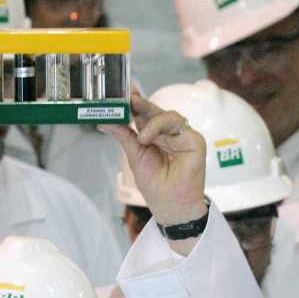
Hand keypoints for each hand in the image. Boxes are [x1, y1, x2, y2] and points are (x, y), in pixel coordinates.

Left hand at [99, 90, 206, 250]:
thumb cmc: (155, 185)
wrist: (169, 204)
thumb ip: (124, 135)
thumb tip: (104, 121)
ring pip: (166, 114)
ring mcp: (182, 136)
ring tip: (141, 137)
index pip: (144, 115)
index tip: (124, 92)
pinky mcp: (194, 140)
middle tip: (128, 96)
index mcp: (154, 136)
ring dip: (150, 119)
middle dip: (141, 102)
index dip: (135, 103)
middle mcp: (169, 134)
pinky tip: (148, 138)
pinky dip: (159, 127)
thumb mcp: (134, 156)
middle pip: (155, 111)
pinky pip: (176, 123)